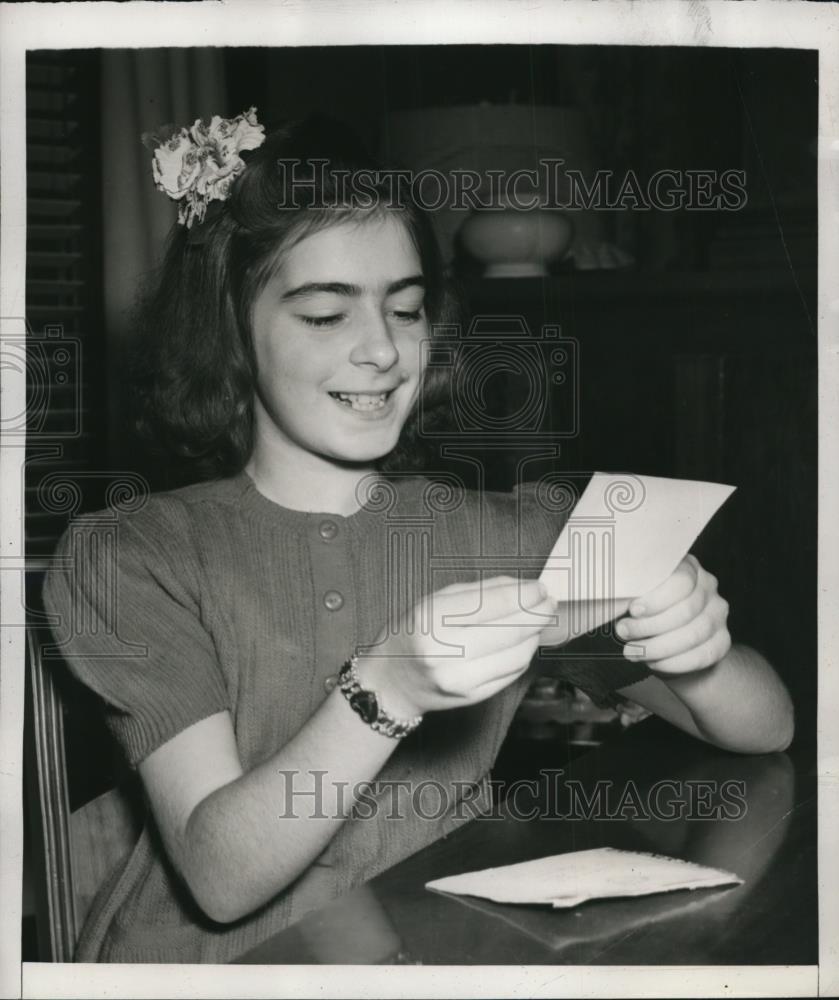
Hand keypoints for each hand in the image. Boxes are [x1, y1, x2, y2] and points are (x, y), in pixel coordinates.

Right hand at [356, 576, 556, 716]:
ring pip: (517, 654)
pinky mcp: (471, 697)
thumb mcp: (433, 601)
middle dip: (537, 613)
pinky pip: (511, 673)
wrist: (389, 683)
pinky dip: (523, 655)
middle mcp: (444, 651)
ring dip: (534, 635)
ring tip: (536, 622)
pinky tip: (522, 643)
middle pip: (510, 629)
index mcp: (432, 618)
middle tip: (548, 602)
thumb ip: (477, 592)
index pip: (493, 603)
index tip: (540, 588)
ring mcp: (459, 678)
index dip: (524, 594)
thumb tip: (522, 587)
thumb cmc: (412, 634)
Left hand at [615, 555, 730, 674]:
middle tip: (624, 633)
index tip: (633, 610)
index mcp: (687, 567)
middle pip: (687, 609)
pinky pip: (702, 655)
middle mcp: (708, 587)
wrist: (672, 644)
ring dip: (658, 647)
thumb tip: (614, 602)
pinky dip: (673, 663)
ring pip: (694, 634)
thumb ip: (632, 595)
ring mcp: (718, 614)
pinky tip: (653, 662)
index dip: (656, 598)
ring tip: (632, 651)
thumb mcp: (637, 597)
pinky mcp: (723, 640)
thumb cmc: (646, 613)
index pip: (682, 579)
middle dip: (650, 626)